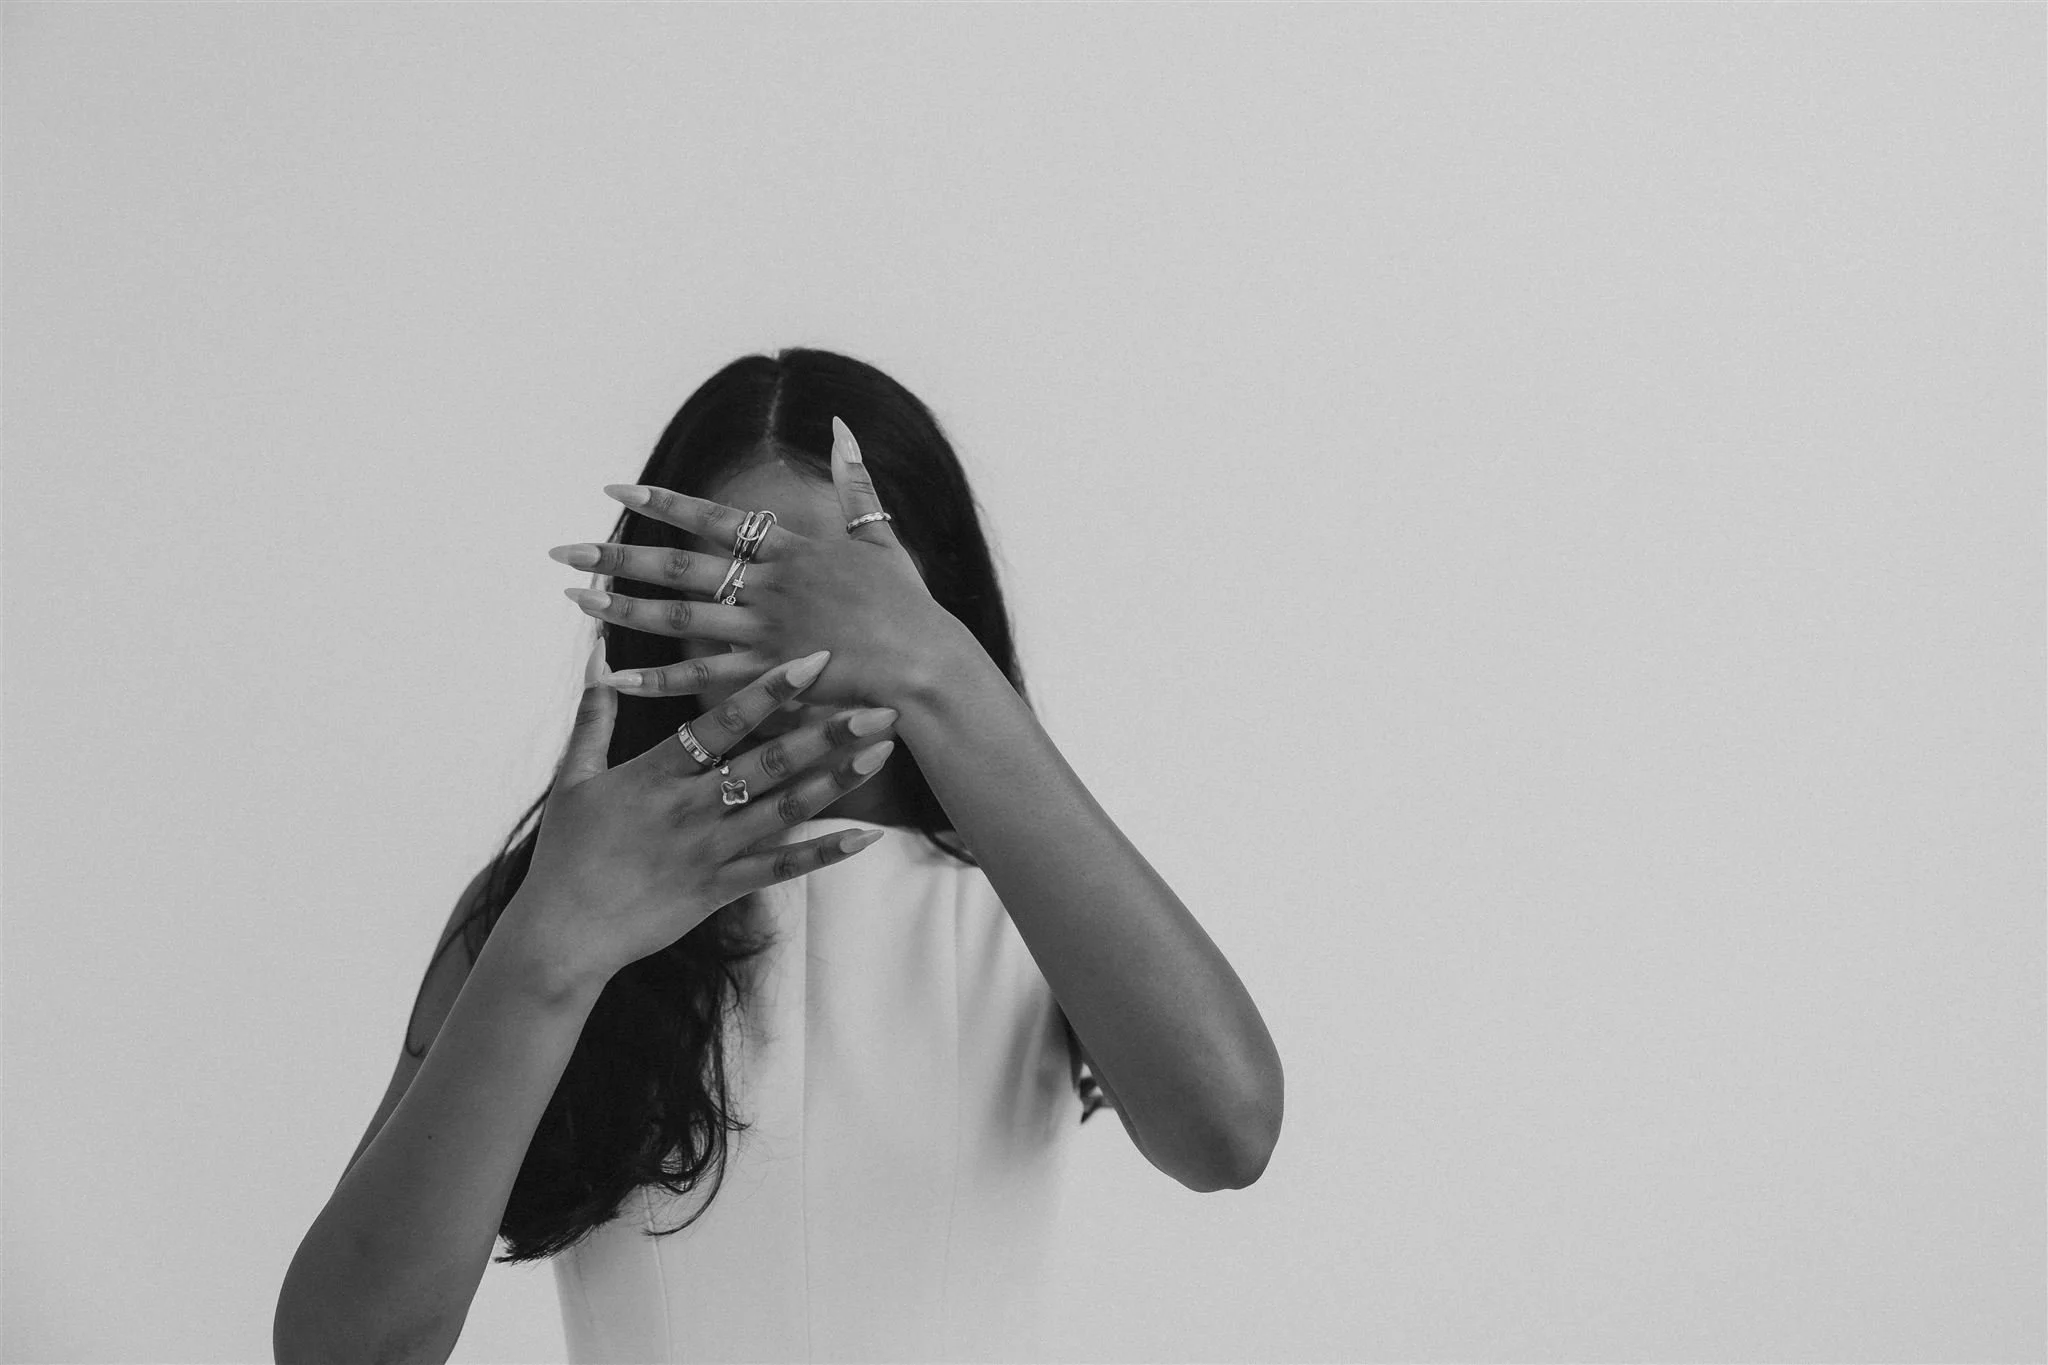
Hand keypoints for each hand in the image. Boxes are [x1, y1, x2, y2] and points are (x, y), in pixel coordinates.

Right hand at [503, 644, 901, 992]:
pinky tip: (866, 836)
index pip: (722, 722)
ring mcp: (709, 851)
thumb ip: (594, 716)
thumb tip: (596, 657)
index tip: (814, 660)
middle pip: (768, 762)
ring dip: (837, 780)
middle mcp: (689, 807)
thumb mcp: (573, 778)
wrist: (562, 935)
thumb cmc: (566, 853)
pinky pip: (780, 869)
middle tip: (878, 705)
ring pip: (784, 810)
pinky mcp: (719, 890)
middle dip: (827, 731)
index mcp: (656, 773)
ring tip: (881, 753)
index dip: (769, 689)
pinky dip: (824, 853)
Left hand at [549, 416, 952, 711]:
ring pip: (679, 621)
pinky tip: (613, 677)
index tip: (617, 493)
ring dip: (622, 612)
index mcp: (794, 551)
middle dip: (618, 558)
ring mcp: (767, 633)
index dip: (663, 506)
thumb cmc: (912, 608)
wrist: (928, 666)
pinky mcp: (769, 678)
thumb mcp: (884, 538)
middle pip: (680, 569)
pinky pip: (701, 679)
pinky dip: (656, 680)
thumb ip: (856, 484)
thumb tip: (842, 427)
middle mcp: (771, 587)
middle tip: (565, 553)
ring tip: (574, 603)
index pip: (716, 521)